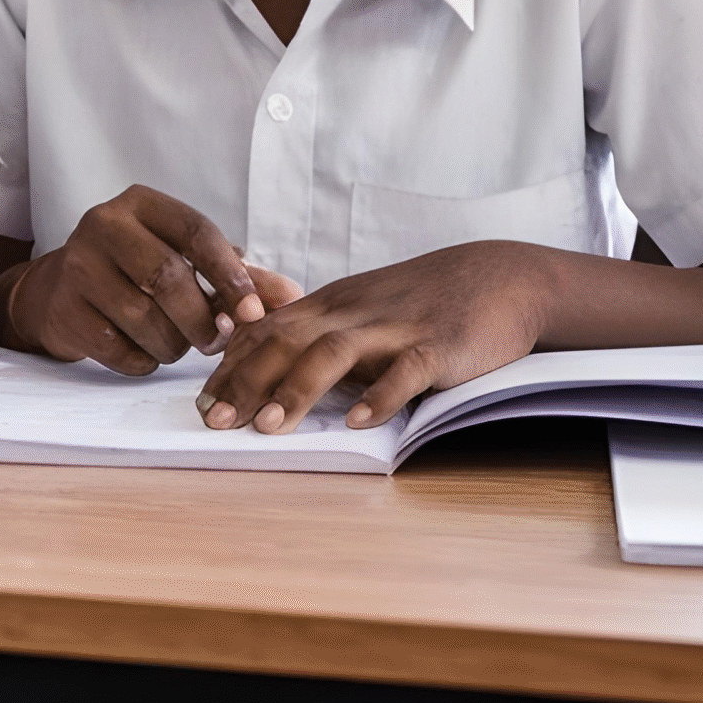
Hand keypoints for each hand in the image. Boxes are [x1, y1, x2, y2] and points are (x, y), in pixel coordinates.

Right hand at [0, 187, 279, 375]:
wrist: (59, 290)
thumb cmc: (137, 271)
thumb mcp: (185, 260)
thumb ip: (239, 276)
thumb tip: (291, 298)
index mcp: (140, 204)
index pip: (195, 231)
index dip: (229, 275)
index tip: (253, 312)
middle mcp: (103, 225)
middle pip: (166, 276)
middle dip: (201, 318)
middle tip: (217, 340)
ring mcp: (77, 267)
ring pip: (143, 318)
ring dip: (174, 345)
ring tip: (177, 344)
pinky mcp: (64, 310)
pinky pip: (118, 349)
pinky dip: (143, 360)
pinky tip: (143, 350)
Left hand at [197, 242, 555, 431]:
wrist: (499, 277)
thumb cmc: (423, 301)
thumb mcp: (361, 309)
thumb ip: (319, 334)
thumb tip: (269, 370)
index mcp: (331, 304)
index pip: (265, 329)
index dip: (231, 364)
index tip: (202, 400)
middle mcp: (353, 312)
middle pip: (286, 340)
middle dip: (246, 381)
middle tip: (215, 421)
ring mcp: (394, 328)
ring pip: (334, 352)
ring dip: (298, 389)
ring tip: (270, 426)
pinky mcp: (438, 346)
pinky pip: (405, 370)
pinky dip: (380, 395)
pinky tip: (359, 421)